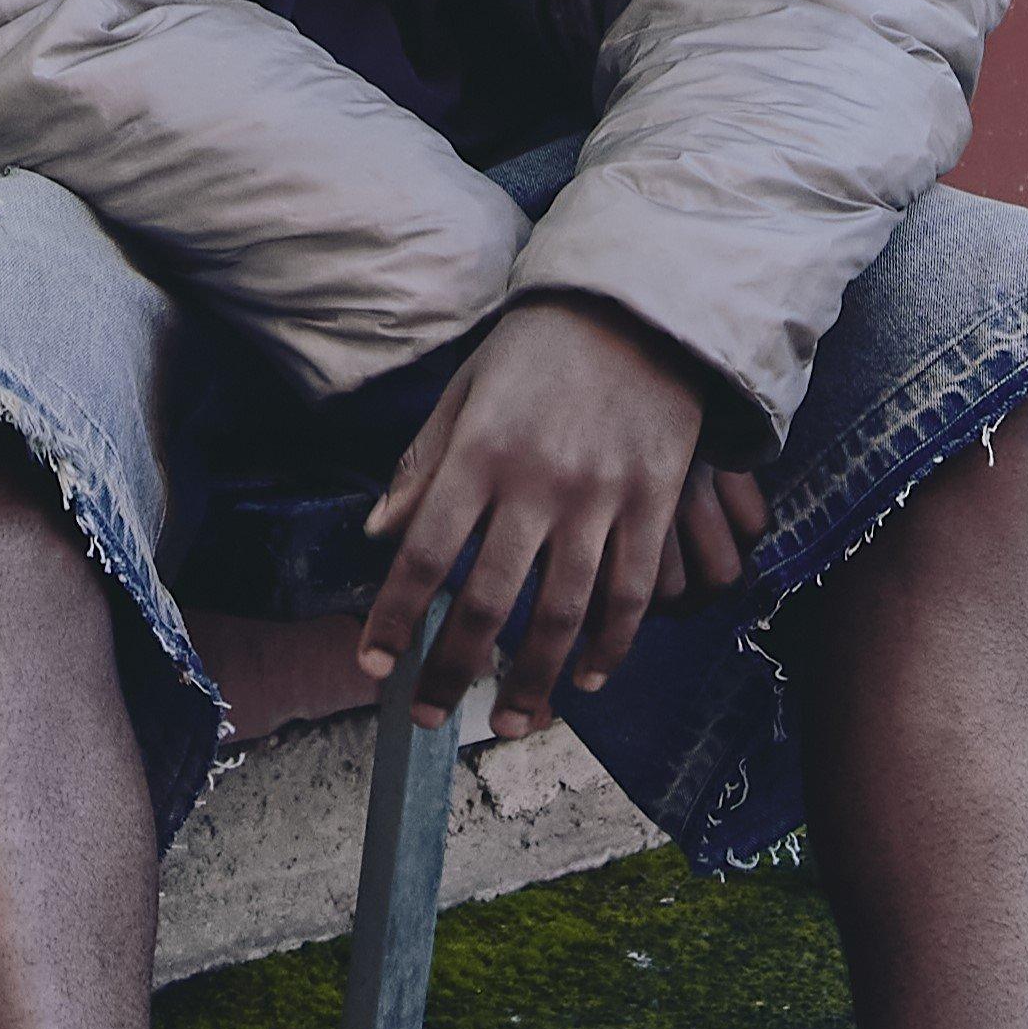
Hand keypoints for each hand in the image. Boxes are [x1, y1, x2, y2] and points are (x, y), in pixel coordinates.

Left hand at [358, 297, 740, 738]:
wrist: (639, 303)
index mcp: (480, 451)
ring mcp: (602, 496)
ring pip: (564, 614)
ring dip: (532, 682)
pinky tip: (586, 680)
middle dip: (452, 672)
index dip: (394, 619)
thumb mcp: (465, 390)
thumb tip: (376, 535)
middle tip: (427, 717)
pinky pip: (632, 593)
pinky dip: (610, 647)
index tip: (372, 667)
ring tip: (509, 725)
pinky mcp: (654, 501)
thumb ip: (422, 465)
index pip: (424, 555)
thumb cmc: (538, 348)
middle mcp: (538, 481)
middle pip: (489, 602)